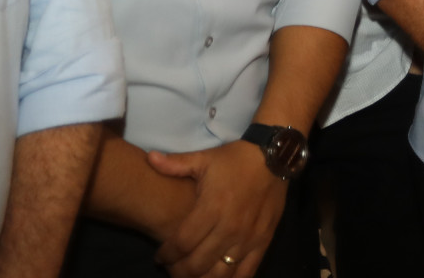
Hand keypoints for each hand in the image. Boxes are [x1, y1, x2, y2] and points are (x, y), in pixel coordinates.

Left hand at [145, 142, 285, 277]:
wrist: (273, 157)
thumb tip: (149, 157)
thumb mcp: (204, 158)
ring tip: (192, 274)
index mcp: (212, 208)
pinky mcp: (263, 242)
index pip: (182, 243)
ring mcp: (248, 238)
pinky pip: (246, 272)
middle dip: (179, 270)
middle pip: (197, 264)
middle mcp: (229, 228)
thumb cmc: (235, 159)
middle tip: (172, 268)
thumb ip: (175, 164)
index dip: (166, 255)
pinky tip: (218, 277)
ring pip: (220, 274)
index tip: (159, 257)